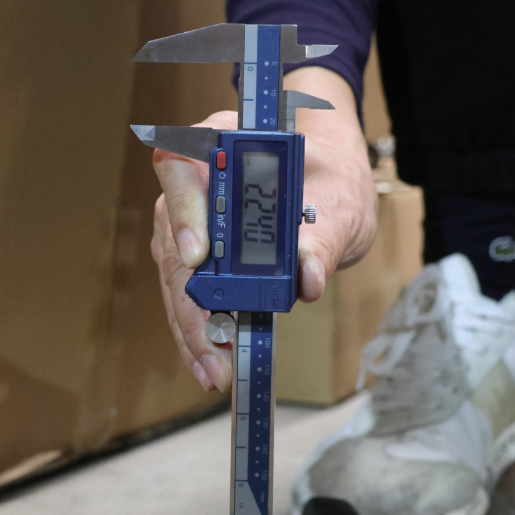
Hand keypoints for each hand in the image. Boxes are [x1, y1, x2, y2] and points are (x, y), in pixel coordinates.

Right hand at [150, 67, 377, 391]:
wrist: (334, 183)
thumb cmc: (332, 177)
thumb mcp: (341, 204)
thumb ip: (324, 238)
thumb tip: (309, 280)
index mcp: (220, 145)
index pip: (181, 168)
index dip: (185, 212)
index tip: (198, 255)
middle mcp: (194, 184)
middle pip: (173, 240)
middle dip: (190, 301)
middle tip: (212, 346)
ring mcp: (190, 223)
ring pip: (176, 278)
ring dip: (192, 327)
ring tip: (213, 368)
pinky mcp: (199, 258)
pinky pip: (190, 294)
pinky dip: (201, 329)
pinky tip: (211, 360)